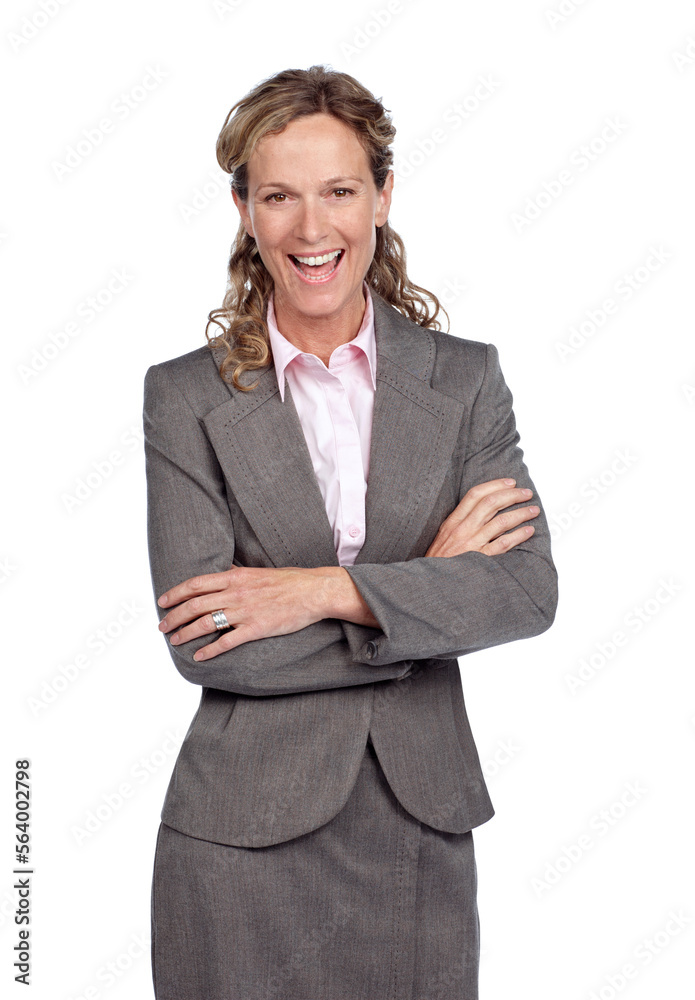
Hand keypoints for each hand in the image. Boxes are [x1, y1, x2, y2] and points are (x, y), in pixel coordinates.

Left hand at [157, 566, 323, 660]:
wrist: (313, 591)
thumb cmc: (289, 581)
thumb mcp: (258, 570)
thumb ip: (237, 573)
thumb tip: (224, 568)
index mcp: (235, 576)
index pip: (196, 584)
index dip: (175, 593)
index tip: (163, 602)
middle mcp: (236, 593)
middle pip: (195, 605)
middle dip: (174, 616)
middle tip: (162, 626)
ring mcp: (245, 611)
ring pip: (206, 622)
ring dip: (186, 633)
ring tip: (175, 640)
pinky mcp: (256, 628)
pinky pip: (227, 641)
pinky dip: (210, 650)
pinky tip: (199, 655)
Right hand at [425, 478, 539, 557]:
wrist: (433, 583)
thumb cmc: (439, 561)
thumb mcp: (443, 536)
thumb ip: (459, 522)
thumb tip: (481, 509)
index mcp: (453, 521)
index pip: (475, 495)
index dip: (495, 485)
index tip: (510, 482)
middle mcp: (463, 529)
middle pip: (491, 503)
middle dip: (513, 495)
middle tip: (526, 493)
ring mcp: (472, 544)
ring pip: (501, 521)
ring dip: (521, 513)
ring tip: (533, 510)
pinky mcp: (480, 559)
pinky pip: (503, 544)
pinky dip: (518, 535)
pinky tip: (528, 531)